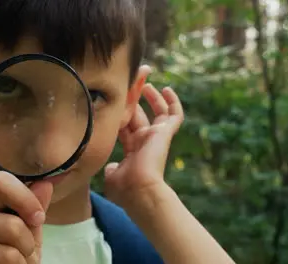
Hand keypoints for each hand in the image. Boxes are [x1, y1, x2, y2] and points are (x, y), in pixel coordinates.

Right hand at [0, 171, 52, 263]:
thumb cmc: (16, 254)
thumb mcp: (30, 230)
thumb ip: (35, 207)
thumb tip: (45, 183)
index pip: (0, 182)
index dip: (25, 198)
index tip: (38, 218)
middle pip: (12, 225)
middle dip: (28, 245)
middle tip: (23, 253)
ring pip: (9, 254)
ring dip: (21, 263)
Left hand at [104, 66, 183, 208]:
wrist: (139, 191)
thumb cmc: (124, 188)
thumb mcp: (112, 177)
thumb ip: (112, 169)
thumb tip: (113, 167)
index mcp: (131, 151)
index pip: (125, 127)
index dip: (120, 115)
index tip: (114, 103)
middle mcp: (144, 142)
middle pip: (138, 115)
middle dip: (133, 101)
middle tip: (129, 85)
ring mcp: (155, 137)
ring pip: (156, 112)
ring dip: (151, 97)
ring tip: (145, 84)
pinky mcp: (165, 133)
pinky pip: (174, 115)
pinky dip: (173, 102)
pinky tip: (166, 89)